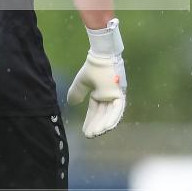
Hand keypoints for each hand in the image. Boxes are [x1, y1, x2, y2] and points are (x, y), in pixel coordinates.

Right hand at [67, 19, 126, 137]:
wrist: (101, 54)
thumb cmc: (93, 66)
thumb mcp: (82, 82)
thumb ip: (77, 92)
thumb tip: (71, 103)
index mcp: (101, 94)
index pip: (95, 112)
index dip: (90, 121)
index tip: (85, 132)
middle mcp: (109, 97)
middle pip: (103, 115)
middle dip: (96, 125)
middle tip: (90, 135)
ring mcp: (116, 95)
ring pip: (111, 114)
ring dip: (104, 124)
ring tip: (97, 133)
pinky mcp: (120, 93)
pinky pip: (117, 108)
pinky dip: (113, 117)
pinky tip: (107, 126)